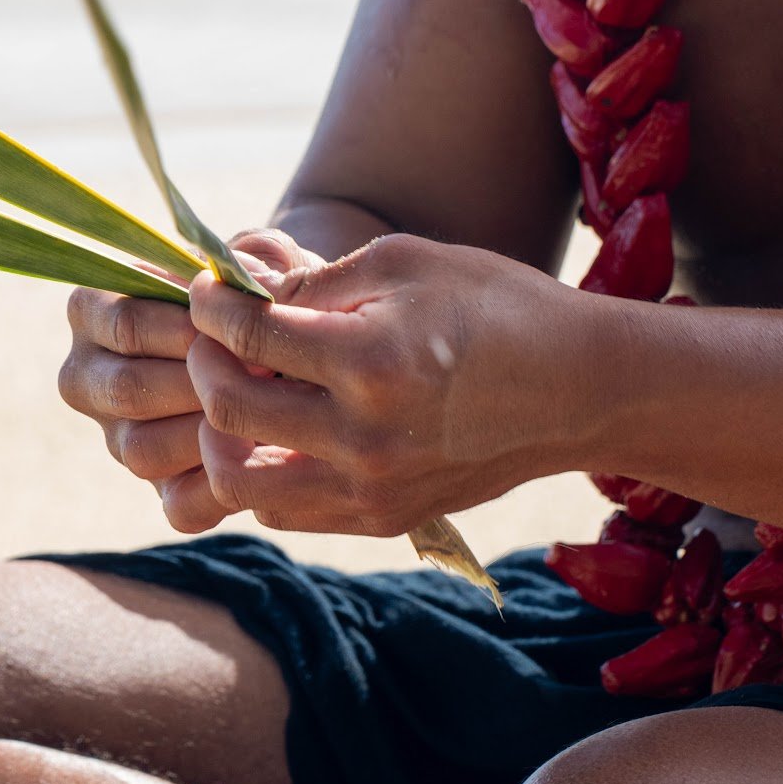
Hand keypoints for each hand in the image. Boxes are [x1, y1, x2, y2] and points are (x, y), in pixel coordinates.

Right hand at [58, 232, 322, 533]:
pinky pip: (178, 506)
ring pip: (143, 451)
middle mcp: (89, 377)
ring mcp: (119, 438)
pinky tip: (262, 458)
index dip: (185, 328)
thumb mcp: (261, 258)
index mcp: (93, 311)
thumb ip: (255, 258)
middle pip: (127, 389)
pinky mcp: (161, 488)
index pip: (123, 323)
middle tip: (265, 372)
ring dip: (209, 433)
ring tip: (266, 411)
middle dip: (201, 382)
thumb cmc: (264, 293)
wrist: (293, 345)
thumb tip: (251, 285)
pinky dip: (223, 489)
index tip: (239, 328)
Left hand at [185, 233, 594, 536]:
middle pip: (224, 412)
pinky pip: (283, 510)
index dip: (210, 305)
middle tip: (214, 337)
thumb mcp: (406, 263)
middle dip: (202, 364)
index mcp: (371, 361)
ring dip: (218, 433)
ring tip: (239, 390)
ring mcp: (372, 490)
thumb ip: (314, 281)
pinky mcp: (382, 520)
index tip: (208, 290)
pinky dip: (260, 470)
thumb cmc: (495, 308)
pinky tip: (278, 428)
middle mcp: (365, 438)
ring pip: (238, 482)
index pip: (246, 335)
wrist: (580, 390)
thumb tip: (238, 291)